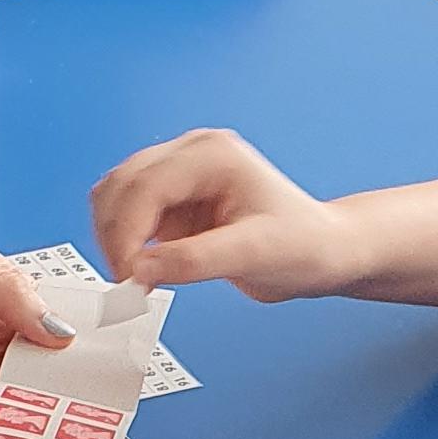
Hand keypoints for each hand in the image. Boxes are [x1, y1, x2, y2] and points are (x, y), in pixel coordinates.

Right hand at [90, 131, 345, 301]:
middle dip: (115, 236)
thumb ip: (194, 260)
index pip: (145, 185)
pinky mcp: (173, 203)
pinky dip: (125, 244)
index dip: (126, 232)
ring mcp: (179, 177)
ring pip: (116, 198)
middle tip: (126, 284)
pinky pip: (129, 218)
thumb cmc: (304, 245)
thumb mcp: (253, 255)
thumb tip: (139, 269)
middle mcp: (191, 156)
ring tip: (134, 280)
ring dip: (115, 238)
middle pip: (121, 185)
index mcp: (212, 154)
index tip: (127, 275)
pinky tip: (142, 272)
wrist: (322, 253)